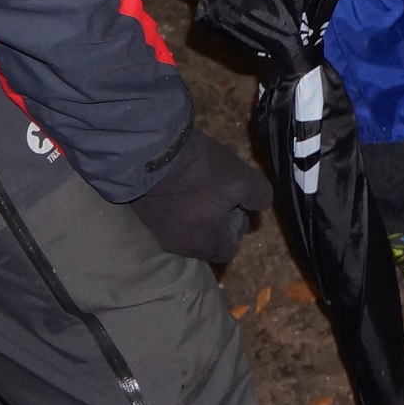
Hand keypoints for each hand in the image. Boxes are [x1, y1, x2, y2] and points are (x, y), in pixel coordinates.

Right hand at [130, 129, 271, 262]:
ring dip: (195, 215)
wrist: (151, 153)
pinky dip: (176, 207)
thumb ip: (258, 196)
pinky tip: (179, 184)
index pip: (226, 251)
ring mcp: (157, 232)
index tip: (234, 205)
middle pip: (204, 243)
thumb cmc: (201, 170)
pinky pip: (167, 219)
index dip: (236, 229)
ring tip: (197, 187)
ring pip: (184, 231)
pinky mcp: (143, 215)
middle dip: (215, 222)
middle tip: (217, 194)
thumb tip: (260, 205)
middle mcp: (179, 245)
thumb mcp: (242, 179)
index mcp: (204, 242)